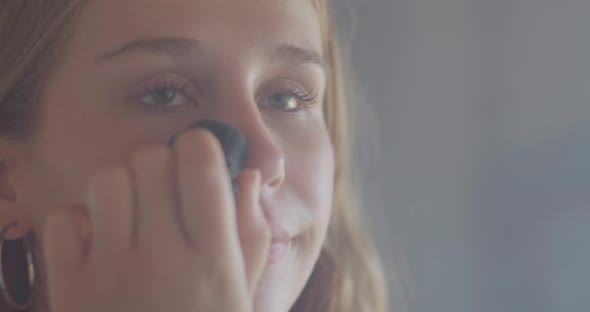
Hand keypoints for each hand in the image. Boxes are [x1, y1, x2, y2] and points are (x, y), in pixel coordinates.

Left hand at [42, 128, 269, 311]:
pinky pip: (63, 219)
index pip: (201, 162)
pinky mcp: (70, 290)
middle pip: (151, 158)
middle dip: (161, 165)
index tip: (199, 160)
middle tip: (166, 193)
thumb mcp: (244, 294)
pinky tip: (99, 243)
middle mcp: (164, 258)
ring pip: (108, 180)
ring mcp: (112, 273)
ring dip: (122, 189)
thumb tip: (245, 177)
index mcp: (214, 257)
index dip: (200, 147)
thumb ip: (251, 232)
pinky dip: (79, 223)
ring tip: (134, 216)